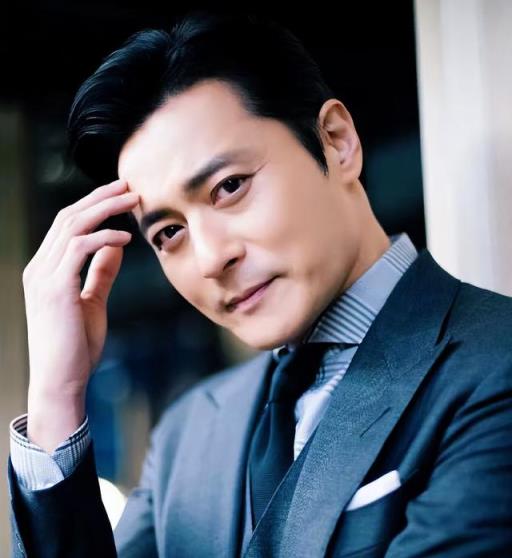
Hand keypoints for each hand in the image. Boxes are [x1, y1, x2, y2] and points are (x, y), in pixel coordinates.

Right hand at [23, 178, 138, 451]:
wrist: (61, 380)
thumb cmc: (76, 345)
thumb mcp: (92, 301)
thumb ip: (101, 272)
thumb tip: (116, 246)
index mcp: (46, 270)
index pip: (66, 225)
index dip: (93, 206)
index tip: (120, 195)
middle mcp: (39, 267)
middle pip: (68, 217)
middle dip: (100, 198)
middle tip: (128, 186)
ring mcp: (43, 276)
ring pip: (72, 226)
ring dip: (105, 208)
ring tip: (132, 200)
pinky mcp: (55, 288)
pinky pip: (79, 249)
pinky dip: (103, 237)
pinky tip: (126, 238)